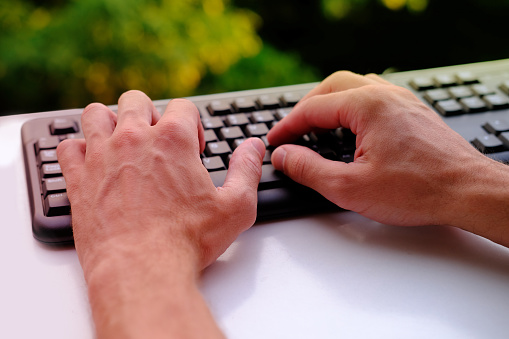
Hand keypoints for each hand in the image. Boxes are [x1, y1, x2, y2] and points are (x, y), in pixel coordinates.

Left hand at [57, 90, 264, 338]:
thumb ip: (246, 169)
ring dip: (110, 121)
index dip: (193, 125)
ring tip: (122, 142)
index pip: (183, 107)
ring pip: (97, 113)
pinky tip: (93, 164)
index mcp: (173, 140)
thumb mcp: (235, 206)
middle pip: (136, 100)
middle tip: (158, 142)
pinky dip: (79, 149)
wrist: (142, 271)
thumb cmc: (187, 241)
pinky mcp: (78, 179)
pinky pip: (67, 147)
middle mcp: (135, 139)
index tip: (194, 149)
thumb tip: (254, 146)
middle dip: (150, 114)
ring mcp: (102, 156)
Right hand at [267, 72, 508, 243]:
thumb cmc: (418, 190)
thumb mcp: (350, 186)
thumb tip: (284, 156)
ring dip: (329, 103)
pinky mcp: (411, 110)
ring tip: (316, 127)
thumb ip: (309, 169)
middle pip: (331, 87)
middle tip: (292, 132)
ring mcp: (401, 100)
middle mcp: (385, 94)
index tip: (275, 141)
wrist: (467, 191)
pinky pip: (372, 96)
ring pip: (353, 87)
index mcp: (367, 105)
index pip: (313, 108)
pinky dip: (350, 107)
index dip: (287, 126)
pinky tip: (349, 128)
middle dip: (306, 108)